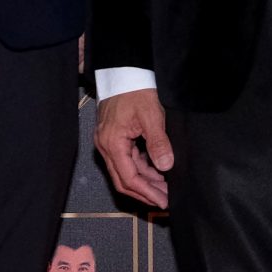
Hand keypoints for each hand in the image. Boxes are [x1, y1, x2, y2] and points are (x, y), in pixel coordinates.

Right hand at [94, 87, 173, 207]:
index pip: (129, 178)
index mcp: (112, 143)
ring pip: (126, 170)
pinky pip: (127, 159)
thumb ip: (158, 142)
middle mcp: (106, 146)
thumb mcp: (151, 115)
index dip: (147, 192)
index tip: (163, 201)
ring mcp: (108, 142)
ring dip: (145, 181)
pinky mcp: (114, 137)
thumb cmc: (135, 89)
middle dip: (145, 192)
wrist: (124, 70)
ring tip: (165, 187)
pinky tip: (157, 171)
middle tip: (165, 200)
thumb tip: (166, 165)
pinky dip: (142, 168)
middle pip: (124, 179)